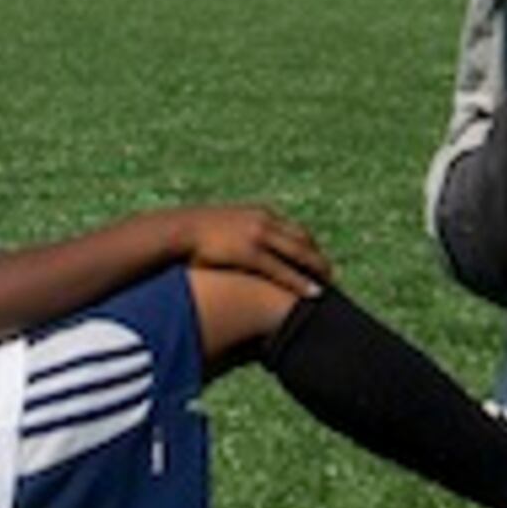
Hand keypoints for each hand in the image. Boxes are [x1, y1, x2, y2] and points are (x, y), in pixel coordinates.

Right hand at [177, 204, 332, 296]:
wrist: (176, 231)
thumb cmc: (193, 236)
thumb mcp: (221, 231)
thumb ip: (235, 238)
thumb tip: (236, 251)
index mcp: (259, 214)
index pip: (293, 229)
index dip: (308, 245)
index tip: (317, 258)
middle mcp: (264, 220)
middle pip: (303, 239)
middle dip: (318, 257)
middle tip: (331, 274)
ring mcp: (258, 235)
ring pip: (299, 253)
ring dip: (317, 269)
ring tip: (329, 285)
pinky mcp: (250, 253)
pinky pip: (283, 270)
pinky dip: (301, 282)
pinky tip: (313, 293)